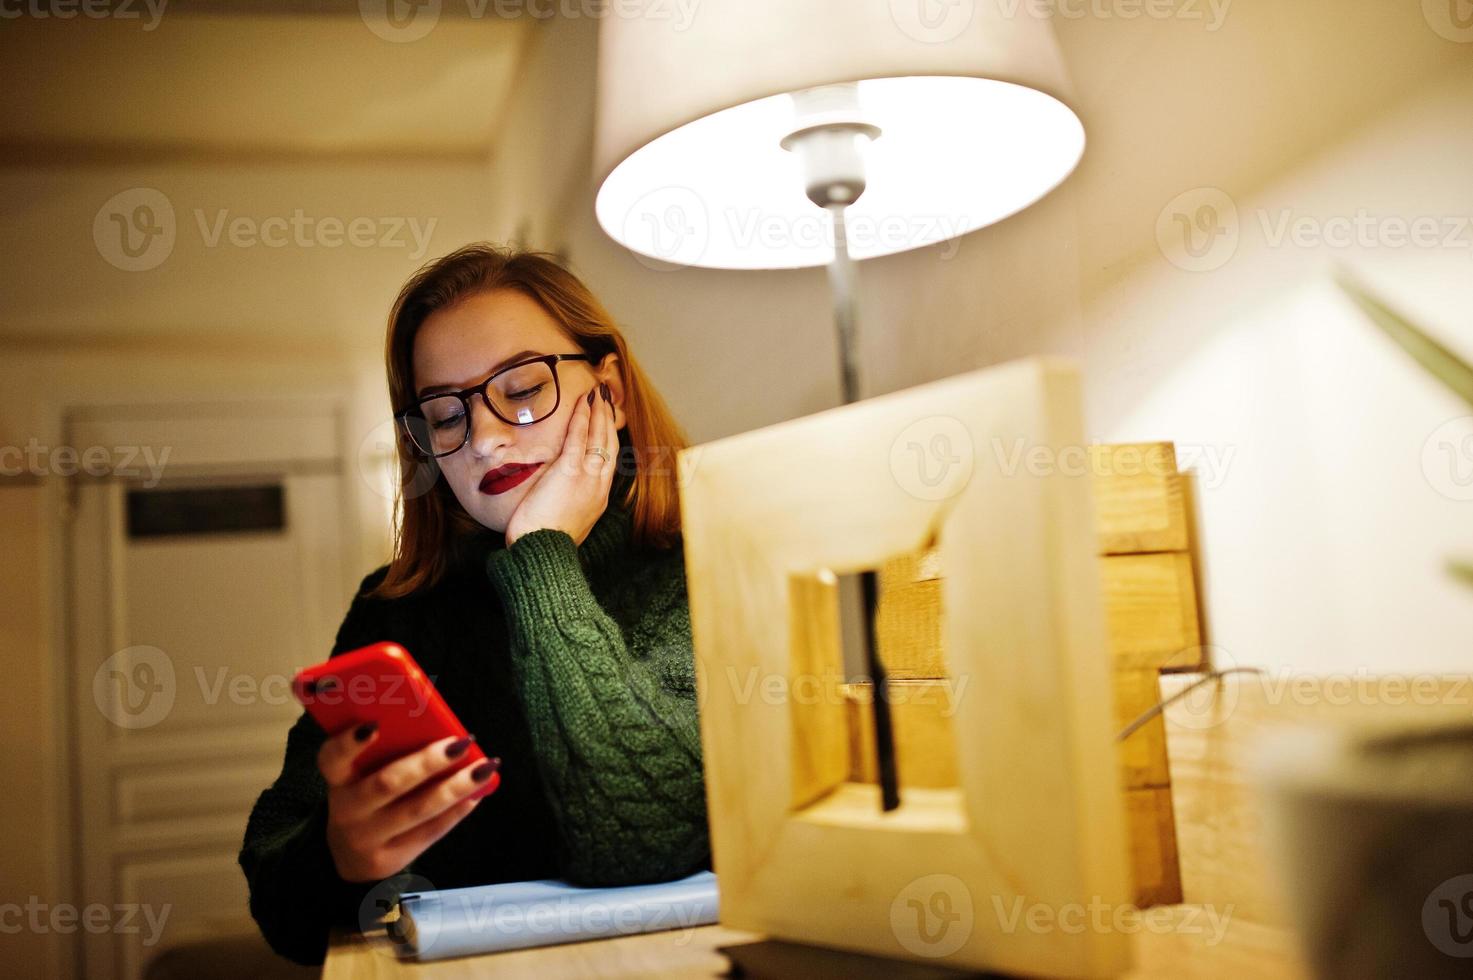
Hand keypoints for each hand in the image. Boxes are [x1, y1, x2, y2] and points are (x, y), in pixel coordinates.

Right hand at [318, 726, 498, 882]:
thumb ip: (385, 753)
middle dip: (427, 762)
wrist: (350, 858)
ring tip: (484, 767)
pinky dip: (457, 810)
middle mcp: (347, 810)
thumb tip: (436, 724)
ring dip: (456, 787)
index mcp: (338, 779)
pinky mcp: (389, 860)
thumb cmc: (366, 797)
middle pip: (388, 783)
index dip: (349, 743)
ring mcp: (367, 838)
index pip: (332, 758)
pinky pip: (430, 832)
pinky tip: (477, 793)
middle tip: (460, 743)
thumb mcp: (361, 776)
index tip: (375, 725)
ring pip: (417, 810)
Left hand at [503, 382, 618, 547]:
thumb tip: (561, 498)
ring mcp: (587, 476)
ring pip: (598, 437)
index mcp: (599, 497)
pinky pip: (578, 438)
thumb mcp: (567, 523)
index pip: (609, 461)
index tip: (606, 423)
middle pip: (609, 444)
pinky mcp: (569, 470)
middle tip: (605, 399)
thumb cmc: (547, 542)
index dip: (609, 438)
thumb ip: (570, 505)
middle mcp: (599, 484)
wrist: (544, 552)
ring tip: (596, 394)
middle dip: (608, 420)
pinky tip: (581, 403)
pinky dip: (581, 418)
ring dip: (597, 412)